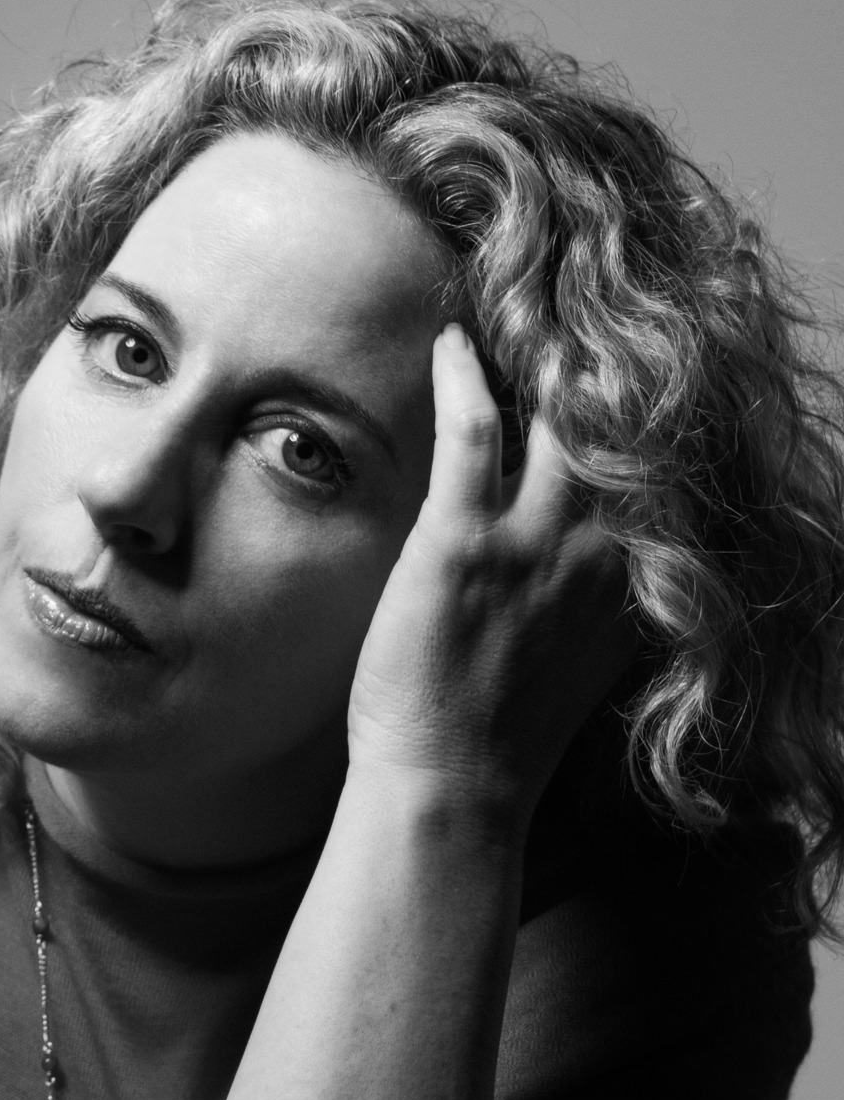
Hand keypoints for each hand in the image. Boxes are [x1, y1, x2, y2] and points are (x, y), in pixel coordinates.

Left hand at [347, 324, 633, 828]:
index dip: (636, 413)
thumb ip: (596, 597)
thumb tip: (591, 554)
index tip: (620, 368)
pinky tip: (450, 343)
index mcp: (636, 579)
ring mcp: (536, 543)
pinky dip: (461, 376)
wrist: (452, 790)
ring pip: (559, 415)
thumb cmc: (503, 736)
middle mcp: (604, 551)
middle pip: (621, 428)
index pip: (650, 468)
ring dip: (539, 356)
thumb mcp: (583, 657)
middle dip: (603, 365)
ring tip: (518, 308)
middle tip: (571, 310)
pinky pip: (475, 430)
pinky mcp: (465, 542)